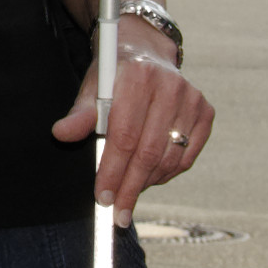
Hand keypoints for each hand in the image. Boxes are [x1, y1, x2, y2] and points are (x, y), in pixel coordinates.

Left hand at [57, 45, 208, 204]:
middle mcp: (170, 87)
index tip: (102, 197)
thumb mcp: (92, 89)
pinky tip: (150, 179)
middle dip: (130, 187)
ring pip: (169, 158)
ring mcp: (192, 100)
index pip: (124, 136)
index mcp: (138, 77)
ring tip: (129, 193)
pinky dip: (167, 174)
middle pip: (148, 152)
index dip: (112, 171)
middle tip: (118, 212)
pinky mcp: (206, 112)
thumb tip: (61, 134)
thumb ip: (80, 115)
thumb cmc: (114, 77)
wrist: (146, 54)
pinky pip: (187, 157)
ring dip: (148, 183)